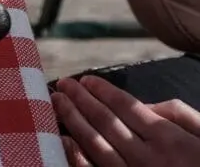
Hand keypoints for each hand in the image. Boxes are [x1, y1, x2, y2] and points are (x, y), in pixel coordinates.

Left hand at [53, 75, 199, 166]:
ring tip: (58, 102)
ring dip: (74, 120)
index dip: (104, 91)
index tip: (86, 80)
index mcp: (169, 139)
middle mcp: (148, 157)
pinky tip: (64, 140)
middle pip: (106, 122)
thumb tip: (146, 105)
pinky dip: (78, 157)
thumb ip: (178, 115)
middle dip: (81, 100)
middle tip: (63, 84)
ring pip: (96, 144)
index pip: (127, 107)